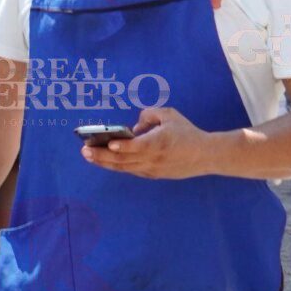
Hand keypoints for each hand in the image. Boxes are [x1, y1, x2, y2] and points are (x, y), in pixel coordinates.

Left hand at [82, 105, 213, 179]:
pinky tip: (104, 160)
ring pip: (124, 168)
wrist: (205, 155)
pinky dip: (116, 165)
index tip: (109, 144)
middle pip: (124, 160)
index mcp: (158, 144)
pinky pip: (130, 170)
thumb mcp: (169, 116)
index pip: (136, 147)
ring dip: (105, 162)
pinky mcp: (152, 175)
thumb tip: (132, 128)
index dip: (122, 147)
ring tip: (88, 155)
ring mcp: (152, 170)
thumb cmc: (186, 133)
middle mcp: (153, 159)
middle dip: (102, 155)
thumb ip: (148, 115)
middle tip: (84, 150)